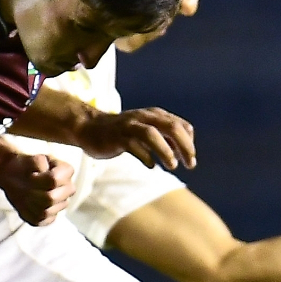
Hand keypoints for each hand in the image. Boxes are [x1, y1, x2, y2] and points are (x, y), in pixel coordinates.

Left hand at [0, 149, 77, 225]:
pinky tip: (25, 203)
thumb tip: (42, 169)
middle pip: (50, 198)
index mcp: (67, 171)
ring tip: (24, 194)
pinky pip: (40, 221)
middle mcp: (69, 188)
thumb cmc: (23, 166)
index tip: (31, 174)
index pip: (53, 180)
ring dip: (29, 203)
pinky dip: (28, 213)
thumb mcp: (28, 158)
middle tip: (25, 185)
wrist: (15, 176)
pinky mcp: (50, 217)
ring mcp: (61, 204)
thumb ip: (36, 161)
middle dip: (33, 192)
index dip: (37, 178)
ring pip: (45, 212)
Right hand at [77, 107, 196, 169]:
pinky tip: (150, 166)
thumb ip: (165, 138)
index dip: (189, 143)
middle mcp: (144, 117)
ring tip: (172, 165)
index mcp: (155, 115)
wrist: (90, 128)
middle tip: (190, 165)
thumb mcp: (147, 131)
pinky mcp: (116, 137)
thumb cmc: (122, 133)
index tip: (189, 160)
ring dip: (165, 150)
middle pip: (171, 127)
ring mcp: (129, 126)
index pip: (181, 126)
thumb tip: (184, 152)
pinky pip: (133, 145)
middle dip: (185, 147)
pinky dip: (144, 156)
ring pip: (151, 134)